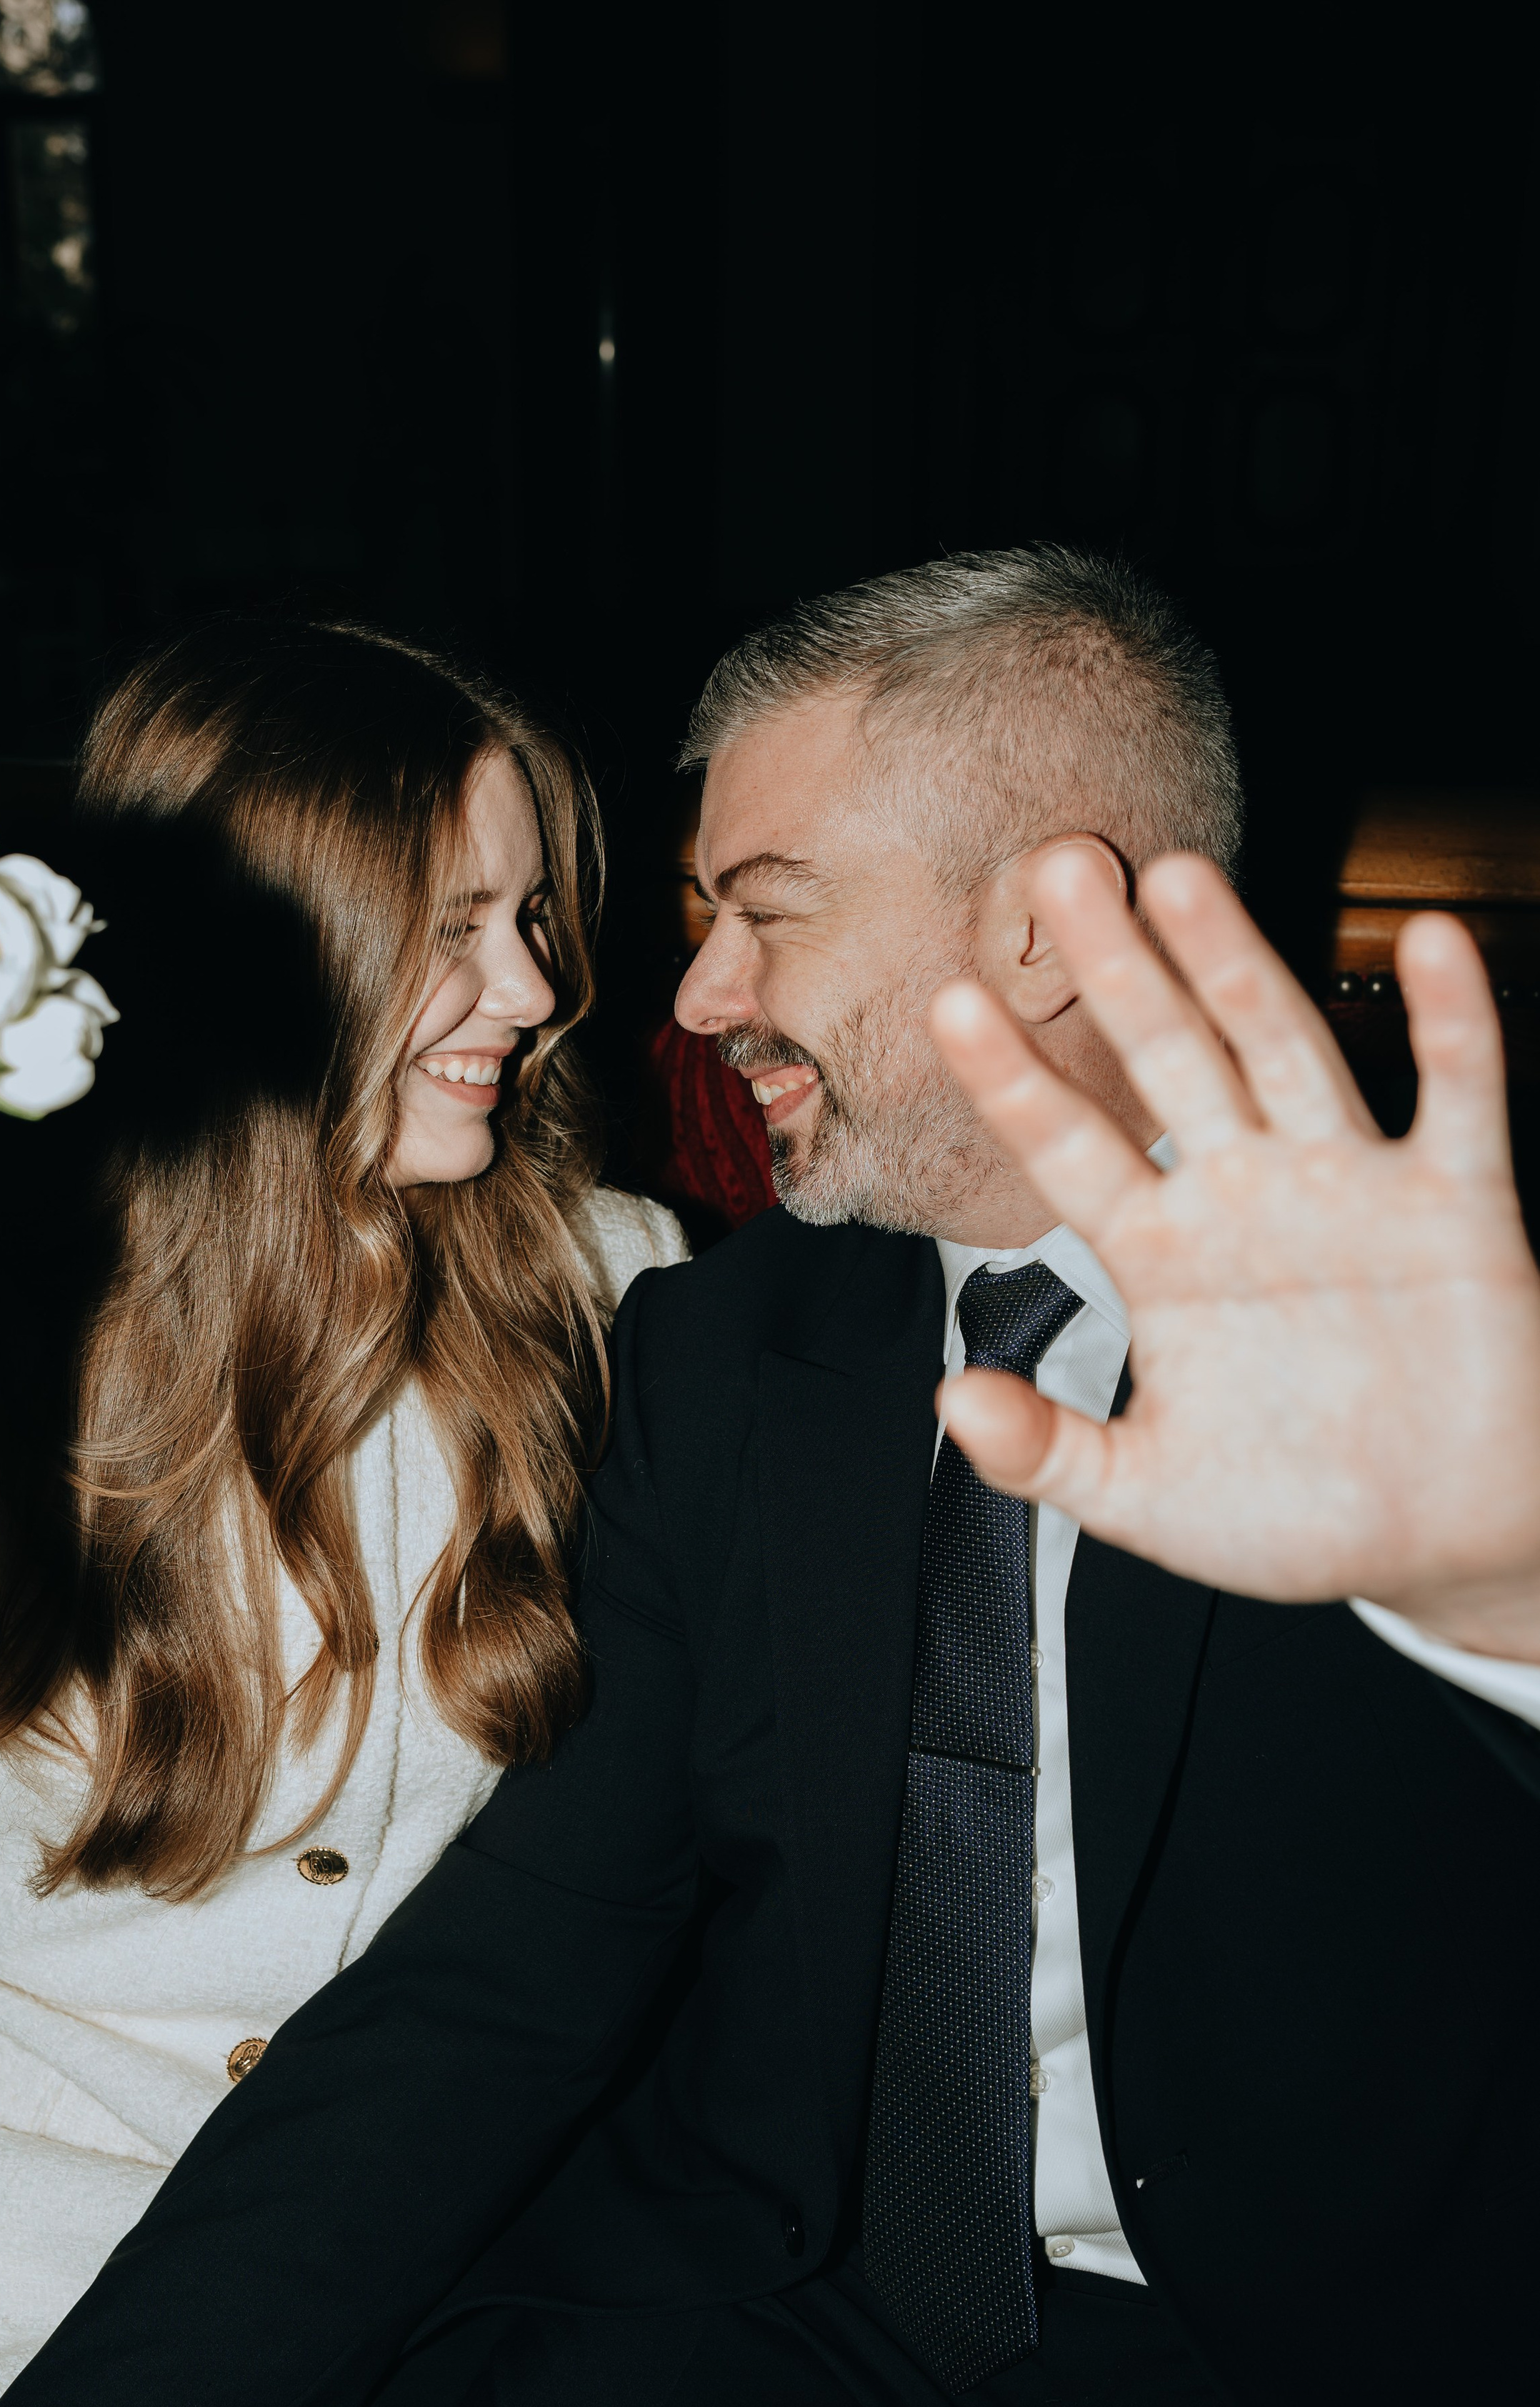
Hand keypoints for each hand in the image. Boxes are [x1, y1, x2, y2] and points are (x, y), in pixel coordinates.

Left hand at [927, 851, 1539, 1662]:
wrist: (1444, 1540)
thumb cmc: (1296, 1512)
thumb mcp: (1149, 1499)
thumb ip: (1049, 1454)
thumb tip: (950, 1401)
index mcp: (1163, 1256)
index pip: (1070, 1148)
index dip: (1015, 1080)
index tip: (948, 1000)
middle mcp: (1245, 1196)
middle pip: (1166, 1058)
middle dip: (1114, 967)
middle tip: (1056, 866)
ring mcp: (1349, 1190)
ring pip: (1283, 1051)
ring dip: (1236, 963)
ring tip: (1182, 873)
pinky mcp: (1457, 1208)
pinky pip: (1457, 1099)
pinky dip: (1450, 1022)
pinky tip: (1432, 939)